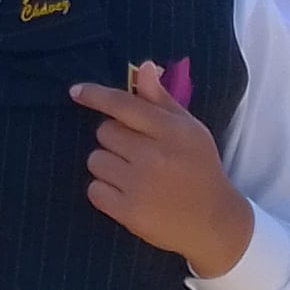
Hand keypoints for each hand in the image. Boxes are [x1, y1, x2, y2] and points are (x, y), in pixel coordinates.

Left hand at [72, 62, 253, 276]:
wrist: (213, 222)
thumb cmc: (200, 169)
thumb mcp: (190, 130)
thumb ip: (162, 100)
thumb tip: (144, 67)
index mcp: (171, 131)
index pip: (124, 105)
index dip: (96, 96)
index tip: (76, 92)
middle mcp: (154, 156)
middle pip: (104, 132)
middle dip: (114, 139)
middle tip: (134, 152)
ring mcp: (139, 185)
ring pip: (95, 160)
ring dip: (106, 165)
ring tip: (131, 174)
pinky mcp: (128, 212)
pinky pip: (94, 190)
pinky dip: (104, 191)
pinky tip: (125, 193)